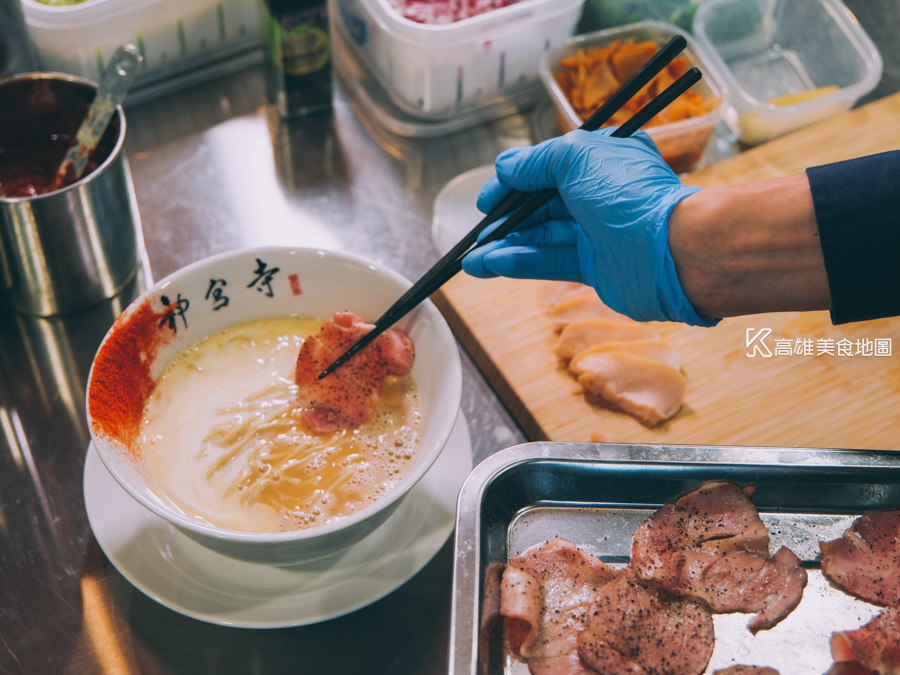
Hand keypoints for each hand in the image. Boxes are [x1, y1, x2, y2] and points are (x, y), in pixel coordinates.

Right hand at [461, 128, 718, 326]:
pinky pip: (549, 261)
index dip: (514, 182)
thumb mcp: (576, 158)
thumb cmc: (629, 195)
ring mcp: (596, 232)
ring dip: (505, 245)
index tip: (487, 200)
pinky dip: (518, 262)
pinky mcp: (593, 267)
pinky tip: (490, 265)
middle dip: (506, 218)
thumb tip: (504, 167)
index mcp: (600, 161)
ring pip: (541, 236)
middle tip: (479, 231)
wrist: (673, 249)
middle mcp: (598, 195)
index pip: (547, 169)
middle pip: (541, 205)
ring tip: (472, 258)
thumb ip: (535, 162)